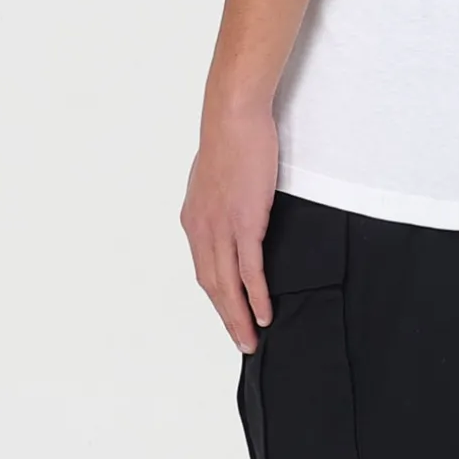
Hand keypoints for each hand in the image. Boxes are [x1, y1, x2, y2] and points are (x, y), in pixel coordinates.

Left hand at [180, 102, 278, 353]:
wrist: (233, 117)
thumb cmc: (230, 137)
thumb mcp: (216, 175)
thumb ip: (219, 198)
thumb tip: (229, 207)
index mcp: (194, 218)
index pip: (204, 268)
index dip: (217, 296)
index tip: (229, 314)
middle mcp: (202, 228)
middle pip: (212, 286)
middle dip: (226, 317)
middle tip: (242, 341)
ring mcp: (222, 227)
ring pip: (228, 285)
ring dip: (239, 316)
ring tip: (251, 338)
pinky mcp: (245, 222)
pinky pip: (250, 269)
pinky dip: (256, 295)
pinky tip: (264, 312)